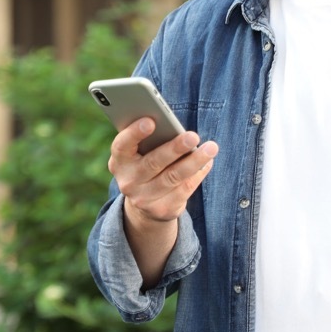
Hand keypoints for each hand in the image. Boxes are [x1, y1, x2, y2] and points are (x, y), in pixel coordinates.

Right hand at [109, 118, 217, 285]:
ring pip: (173, 177)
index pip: (122, 146)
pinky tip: (208, 161)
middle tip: (193, 136)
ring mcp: (144, 199)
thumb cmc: (145, 163)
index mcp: (119, 161)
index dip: (134, 133)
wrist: (144, 203)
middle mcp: (128, 181)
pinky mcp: (162, 210)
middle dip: (174, 148)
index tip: (150, 121)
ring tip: (211, 147)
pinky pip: (184, 189)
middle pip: (153, 163)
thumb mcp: (140, 153)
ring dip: (195, 161)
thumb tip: (174, 128)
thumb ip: (149, 140)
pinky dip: (198, 173)